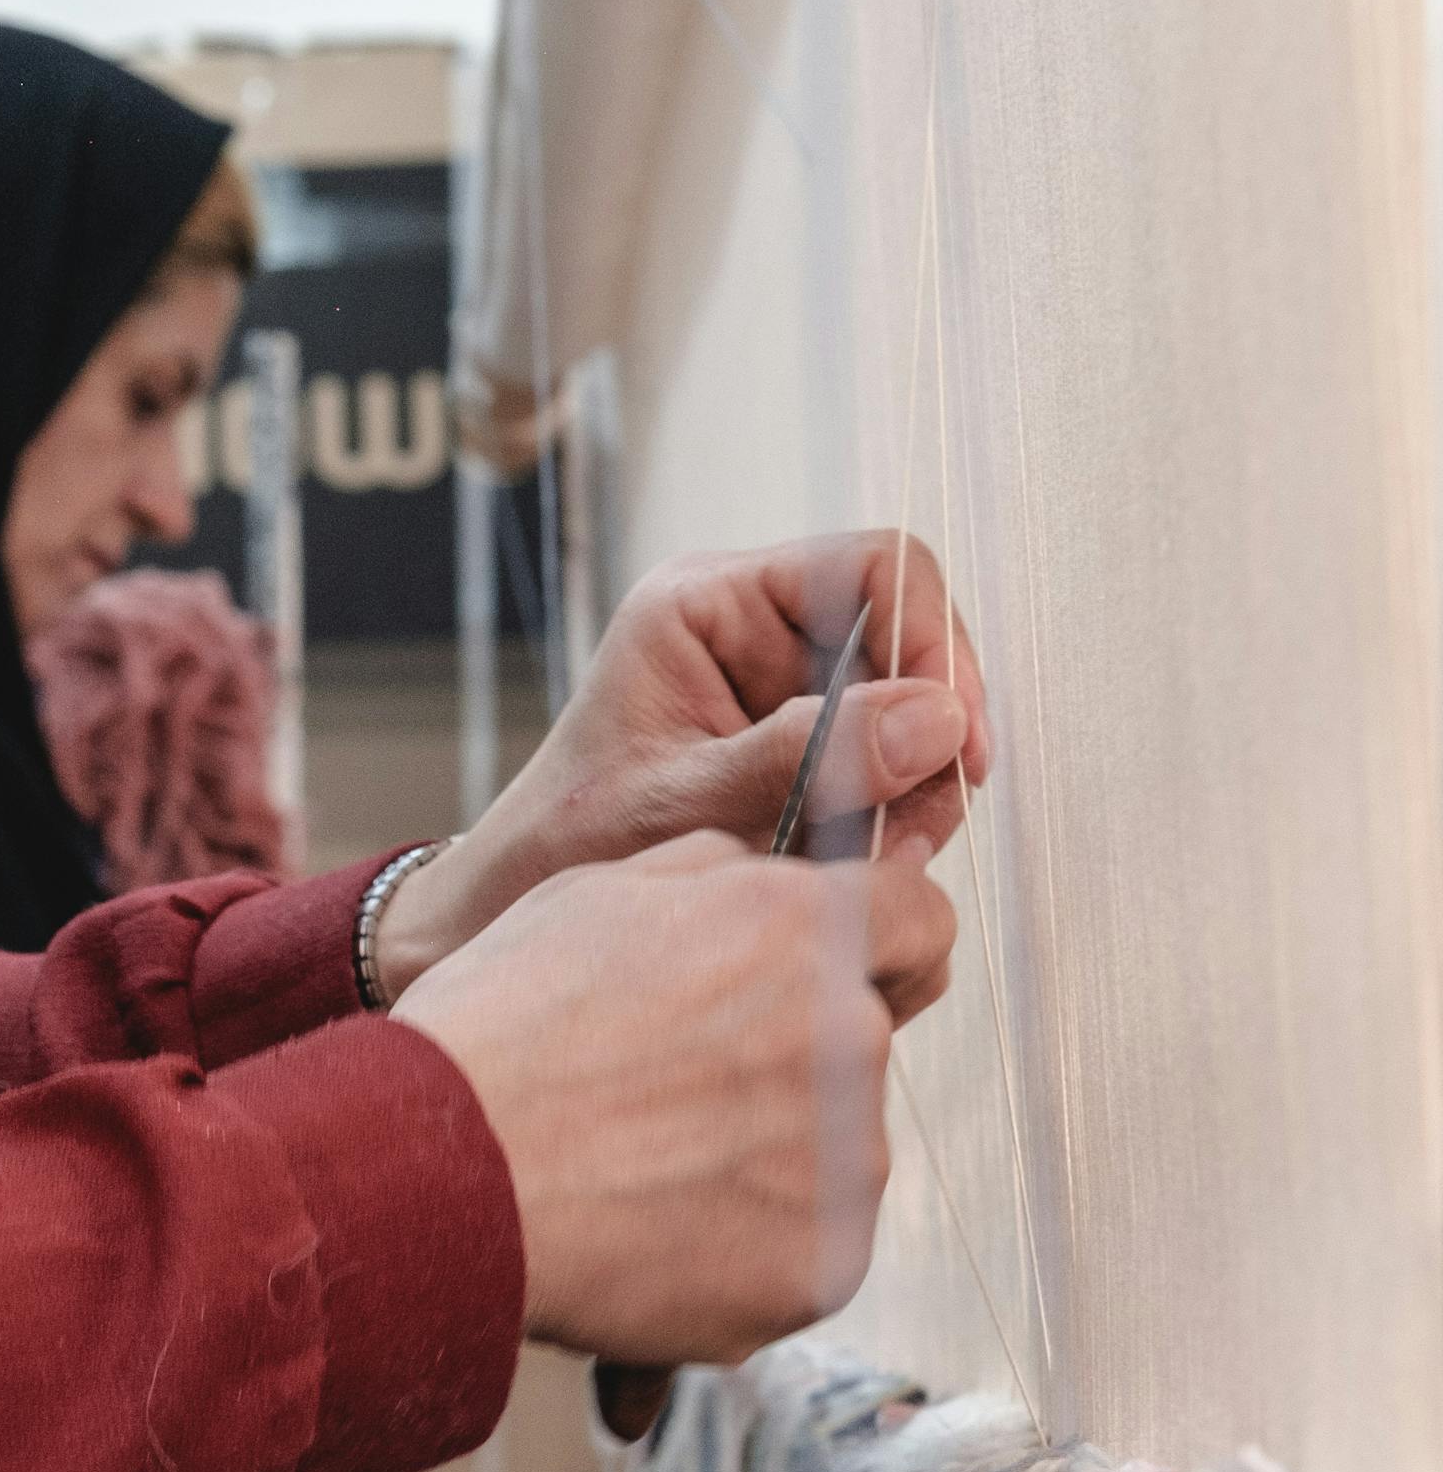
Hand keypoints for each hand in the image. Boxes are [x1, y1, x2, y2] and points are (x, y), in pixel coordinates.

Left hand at [373, 533, 989, 999]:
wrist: (519, 904)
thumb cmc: (572, 846)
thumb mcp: (685, 805)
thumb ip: (806, 760)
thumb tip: (935, 719)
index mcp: (708, 603)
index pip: (872, 567)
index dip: (930, 641)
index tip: (951, 737)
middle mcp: (752, 627)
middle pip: (905, 638)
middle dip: (929, 731)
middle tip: (919, 826)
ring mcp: (781, 683)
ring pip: (907, 706)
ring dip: (916, 781)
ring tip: (881, 855)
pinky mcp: (798, 742)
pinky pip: (885, 757)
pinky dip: (892, 809)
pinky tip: (863, 859)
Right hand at [393, 832, 955, 1361]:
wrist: (437, 1178)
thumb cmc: (496, 1030)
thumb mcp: (595, 894)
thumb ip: (716, 874)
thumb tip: (774, 874)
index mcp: (803, 930)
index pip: (922, 921)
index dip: (877, 944)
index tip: (826, 975)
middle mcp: (847, 1039)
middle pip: (863, 1043)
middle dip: (791, 1059)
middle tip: (673, 1089)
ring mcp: (844, 1165)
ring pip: (835, 1151)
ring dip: (766, 1156)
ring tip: (644, 1168)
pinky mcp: (823, 1269)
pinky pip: (805, 1247)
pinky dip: (746, 1245)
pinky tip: (653, 1230)